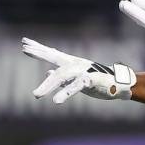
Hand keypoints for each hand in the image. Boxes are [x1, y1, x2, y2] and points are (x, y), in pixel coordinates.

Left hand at [21, 38, 135, 103]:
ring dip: (48, 86)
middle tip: (25, 48)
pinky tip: (57, 101)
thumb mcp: (76, 78)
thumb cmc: (98, 81)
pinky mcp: (91, 80)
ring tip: (36, 95)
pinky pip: (76, 86)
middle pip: (54, 57)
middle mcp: (76, 64)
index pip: (52, 54)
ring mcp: (83, 71)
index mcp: (71, 63)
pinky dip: (66, 93)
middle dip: (39, 53)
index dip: (38, 49)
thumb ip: (61, 76)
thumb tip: (47, 72)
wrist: (120, 84)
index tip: (24, 43)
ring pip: (62, 76)